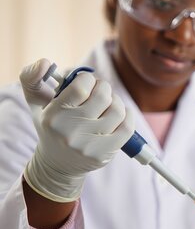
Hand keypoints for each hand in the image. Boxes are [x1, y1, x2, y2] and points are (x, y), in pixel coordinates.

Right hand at [20, 58, 133, 201]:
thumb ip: (32, 79)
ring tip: (108, 103)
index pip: (81, 87)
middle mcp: (71, 132)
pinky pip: (127, 128)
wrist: (57, 166)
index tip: (86, 82)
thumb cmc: (52, 127)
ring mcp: (89, 145)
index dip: (88, 79)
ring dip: (116, 101)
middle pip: (103, 96)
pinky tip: (120, 115)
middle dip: (104, 88)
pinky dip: (128, 116)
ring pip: (118, 110)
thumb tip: (45, 62)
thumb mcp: (37, 104)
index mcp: (54, 116)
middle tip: (100, 91)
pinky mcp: (105, 153)